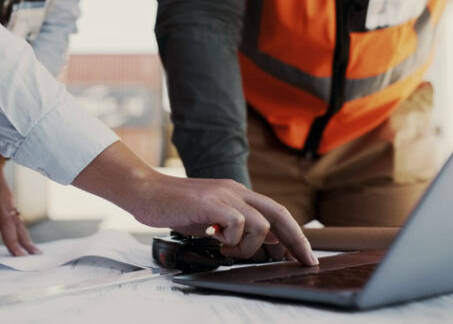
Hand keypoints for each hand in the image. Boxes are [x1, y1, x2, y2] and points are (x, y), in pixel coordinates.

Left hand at [0, 133, 38, 256]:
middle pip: (5, 225)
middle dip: (14, 242)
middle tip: (21, 258)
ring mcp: (6, 202)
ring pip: (17, 223)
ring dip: (26, 240)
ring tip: (35, 254)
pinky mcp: (12, 202)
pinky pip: (19, 220)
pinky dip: (25, 233)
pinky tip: (31, 245)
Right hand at [72, 142, 317, 265]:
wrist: (146, 191)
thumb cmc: (174, 207)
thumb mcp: (211, 218)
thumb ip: (233, 226)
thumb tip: (260, 244)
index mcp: (238, 194)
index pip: (276, 212)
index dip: (295, 234)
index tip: (306, 255)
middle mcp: (236, 191)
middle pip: (279, 213)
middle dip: (297, 240)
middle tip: (304, 261)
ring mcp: (224, 195)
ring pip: (260, 224)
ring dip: (248, 246)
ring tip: (227, 248)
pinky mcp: (211, 202)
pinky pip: (238, 224)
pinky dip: (231, 239)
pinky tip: (215, 240)